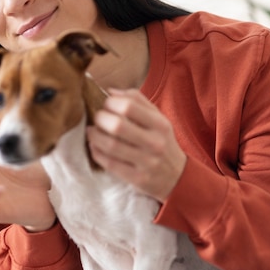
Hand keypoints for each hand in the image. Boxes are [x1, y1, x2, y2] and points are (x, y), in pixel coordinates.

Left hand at [86, 88, 186, 202]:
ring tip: (92, 131)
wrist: (177, 176)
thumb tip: (111, 91)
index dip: (111, 102)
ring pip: (111, 146)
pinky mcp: (137, 178)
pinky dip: (97, 153)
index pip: (129, 106)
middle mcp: (155, 143)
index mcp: (160, 124)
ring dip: (94, 136)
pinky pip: (110, 164)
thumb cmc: (161, 141)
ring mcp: (146, 162)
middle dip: (100, 119)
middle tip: (97, 118)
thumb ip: (137, 101)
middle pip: (118, 126)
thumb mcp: (158, 119)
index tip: (106, 104)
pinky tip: (94, 146)